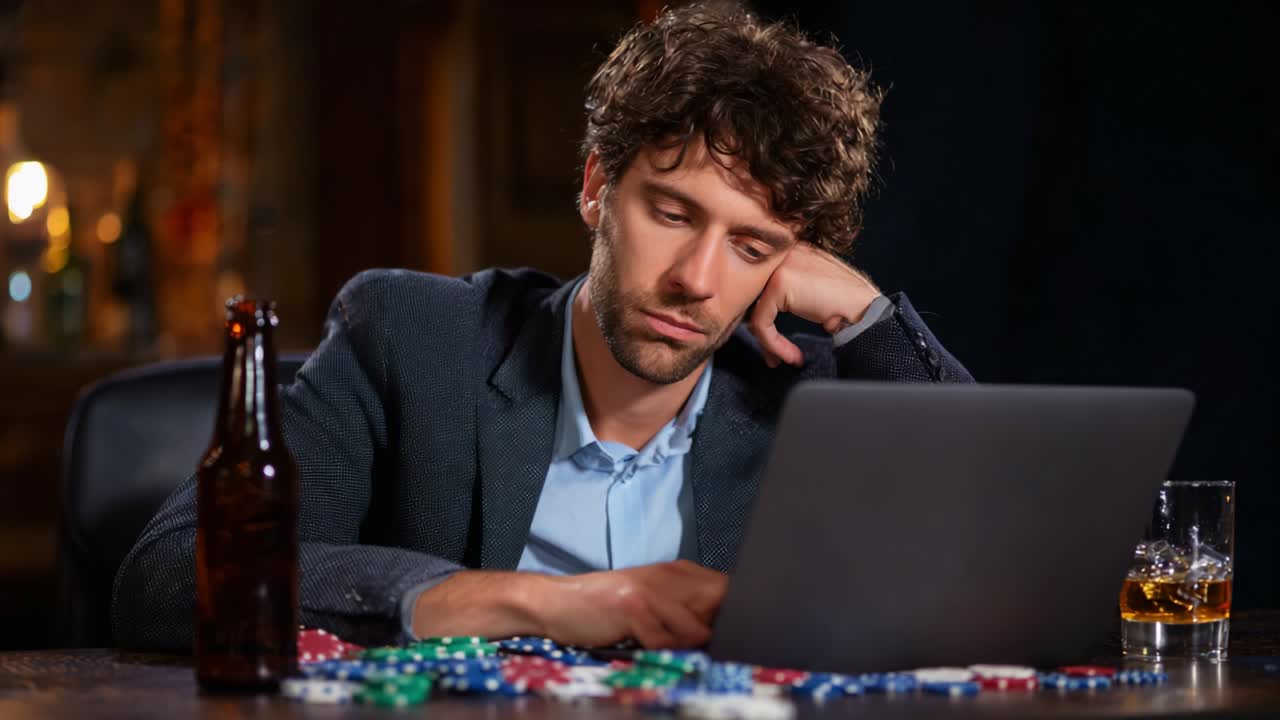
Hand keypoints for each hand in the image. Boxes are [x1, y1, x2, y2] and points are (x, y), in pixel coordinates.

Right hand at [412, 560, 727, 648]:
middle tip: (705, 647)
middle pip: (721, 606)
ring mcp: (651, 589)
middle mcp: (670, 575)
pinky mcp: (632, 606)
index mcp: (679, 572)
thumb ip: (687, 609)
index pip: (729, 590)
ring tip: (660, 645)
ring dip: (685, 647)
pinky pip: (664, 641)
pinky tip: (641, 645)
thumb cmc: (606, 609)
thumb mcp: (652, 602)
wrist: (556, 602)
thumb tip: (728, 630)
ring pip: (695, 629)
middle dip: (720, 631)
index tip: (739, 633)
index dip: (739, 615)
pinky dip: (659, 652)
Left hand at [749, 243, 880, 367]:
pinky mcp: (779, 283)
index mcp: (787, 248)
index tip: (772, 342)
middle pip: (751, 297)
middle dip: (760, 331)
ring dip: (769, 342)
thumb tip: (751, 317)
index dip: (761, 318)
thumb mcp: (807, 290)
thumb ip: (782, 293)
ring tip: (784, 358)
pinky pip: (762, 322)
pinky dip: (773, 344)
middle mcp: (781, 250)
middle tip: (772, 355)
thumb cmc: (845, 303)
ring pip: (754, 311)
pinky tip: (791, 354)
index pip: (757, 285)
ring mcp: (779, 264)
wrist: (867, 309)